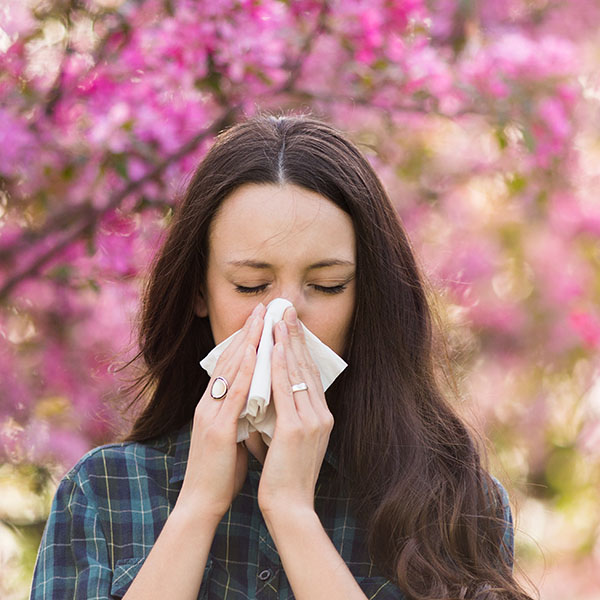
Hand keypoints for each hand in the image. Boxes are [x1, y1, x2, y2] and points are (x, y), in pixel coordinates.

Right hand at [175, 302, 265, 524]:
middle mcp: (207, 404)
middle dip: (247, 333)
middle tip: (262, 308)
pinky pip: (233, 393)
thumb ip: (239, 416)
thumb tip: (256, 403)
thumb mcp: (231, 436)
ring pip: (230, 370)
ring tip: (261, 319)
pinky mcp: (217, 428)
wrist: (202, 503)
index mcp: (212, 406)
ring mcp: (210, 414)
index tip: (259, 321)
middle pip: (228, 359)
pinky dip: (245, 370)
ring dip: (247, 342)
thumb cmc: (220, 472)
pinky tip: (255, 353)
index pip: (228, 365)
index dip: (244, 341)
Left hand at [258, 306, 333, 516]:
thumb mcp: (288, 439)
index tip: (289, 325)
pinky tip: (273, 347)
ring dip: (286, 342)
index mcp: (320, 416)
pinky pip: (286, 389)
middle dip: (295, 336)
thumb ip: (283, 415)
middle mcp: (321, 414)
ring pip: (297, 372)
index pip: (308, 373)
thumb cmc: (285, 475)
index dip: (299, 347)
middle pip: (306, 366)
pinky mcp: (298, 429)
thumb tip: (268, 395)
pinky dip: (279, 365)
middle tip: (286, 309)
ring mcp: (312, 420)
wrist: (290, 507)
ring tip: (279, 317)